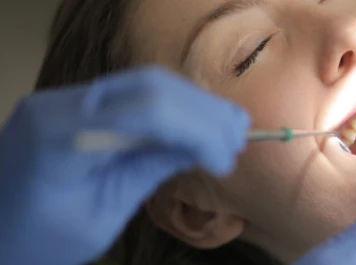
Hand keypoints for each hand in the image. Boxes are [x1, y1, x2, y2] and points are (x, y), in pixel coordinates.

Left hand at [0, 66, 249, 264]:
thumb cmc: (35, 239)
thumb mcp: (99, 217)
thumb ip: (146, 174)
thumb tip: (200, 149)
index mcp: (58, 134)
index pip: (145, 112)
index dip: (195, 129)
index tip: (226, 160)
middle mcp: (60, 103)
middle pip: (149, 86)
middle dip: (202, 112)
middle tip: (240, 139)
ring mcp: (66, 99)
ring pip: (145, 82)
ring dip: (193, 104)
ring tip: (231, 129)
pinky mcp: (76, 104)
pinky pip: (132, 94)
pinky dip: (173, 107)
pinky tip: (200, 123)